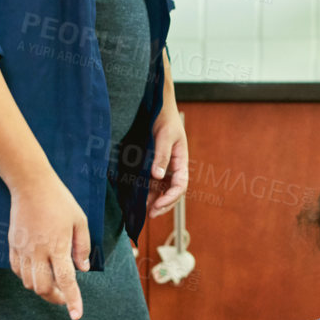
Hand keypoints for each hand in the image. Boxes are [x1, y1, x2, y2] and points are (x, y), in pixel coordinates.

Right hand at [7, 173, 90, 319]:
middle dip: (55, 298)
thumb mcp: (80, 221)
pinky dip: (28, 278)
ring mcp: (23, 249)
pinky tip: (37, 271)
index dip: (72, 300)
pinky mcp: (13, 246)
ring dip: (42, 288)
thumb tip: (83, 270)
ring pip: (28, 283)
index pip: (66, 280)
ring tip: (53, 281)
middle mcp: (38, 251)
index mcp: (57, 246)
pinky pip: (17, 271)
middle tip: (65, 295)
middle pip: (43, 288)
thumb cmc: (60, 201)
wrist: (30, 185)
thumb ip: (82, 247)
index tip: (76, 316)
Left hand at [147, 101, 188, 217]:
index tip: (157, 204)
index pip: (180, 185)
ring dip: (154, 201)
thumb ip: (161, 155)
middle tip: (150, 214)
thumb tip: (157, 176)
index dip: (170, 197)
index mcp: (181, 161)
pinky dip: (146, 192)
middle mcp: (173, 167)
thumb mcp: (165, 135)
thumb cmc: (164, 118)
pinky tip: (138, 199)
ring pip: (161, 190)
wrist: (157, 106)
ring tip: (142, 211)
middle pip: (172, 192)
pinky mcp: (153, 165)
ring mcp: (163, 167)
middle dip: (163, 205)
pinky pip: (152, 183)